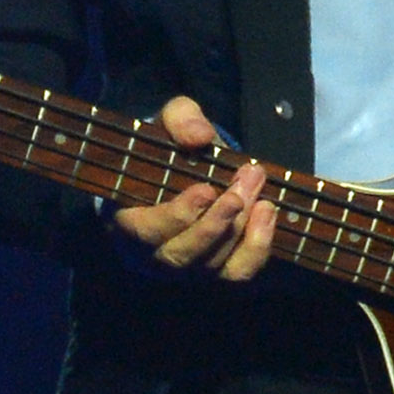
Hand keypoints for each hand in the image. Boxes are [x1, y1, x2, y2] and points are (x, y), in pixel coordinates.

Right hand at [111, 95, 278, 279]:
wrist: (191, 168)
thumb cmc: (172, 148)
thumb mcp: (170, 120)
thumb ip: (180, 119)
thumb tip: (200, 135)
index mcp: (127, 221)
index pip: (146, 232)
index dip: (176, 216)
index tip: (205, 190)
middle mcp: (153, 256)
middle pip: (182, 254)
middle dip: (216, 222)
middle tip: (243, 186)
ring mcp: (185, 270)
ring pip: (212, 264)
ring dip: (239, 228)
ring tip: (256, 189)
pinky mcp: (216, 273)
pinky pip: (237, 273)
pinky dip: (257, 246)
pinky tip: (266, 211)